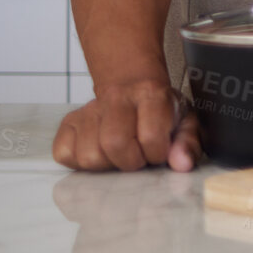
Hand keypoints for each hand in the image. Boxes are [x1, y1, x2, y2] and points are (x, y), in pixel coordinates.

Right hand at [52, 77, 200, 171]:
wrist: (134, 88)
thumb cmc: (161, 110)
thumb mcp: (186, 122)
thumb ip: (187, 143)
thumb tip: (182, 164)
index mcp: (150, 94)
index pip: (150, 137)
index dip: (157, 154)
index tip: (159, 152)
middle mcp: (116, 98)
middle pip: (114, 144)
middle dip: (130, 162)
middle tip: (139, 157)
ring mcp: (88, 110)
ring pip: (89, 155)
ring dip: (107, 164)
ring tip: (120, 154)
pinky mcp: (68, 123)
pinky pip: (64, 154)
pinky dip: (81, 162)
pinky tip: (100, 152)